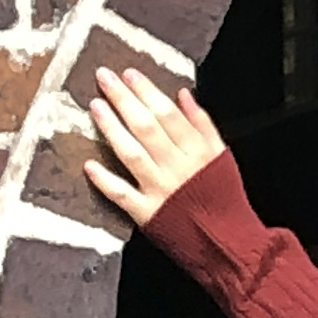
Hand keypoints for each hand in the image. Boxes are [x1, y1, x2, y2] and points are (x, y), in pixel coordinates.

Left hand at [85, 65, 225, 228]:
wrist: (229, 243)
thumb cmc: (224, 199)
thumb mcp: (222, 157)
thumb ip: (203, 125)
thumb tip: (183, 94)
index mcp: (198, 151)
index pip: (168, 114)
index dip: (147, 92)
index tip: (128, 73)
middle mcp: (178, 167)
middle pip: (146, 127)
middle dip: (124, 99)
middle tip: (103, 77)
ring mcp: (160, 190)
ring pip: (132, 153)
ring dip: (112, 129)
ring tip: (95, 106)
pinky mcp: (147, 214)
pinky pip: (122, 194)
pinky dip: (105, 180)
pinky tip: (89, 164)